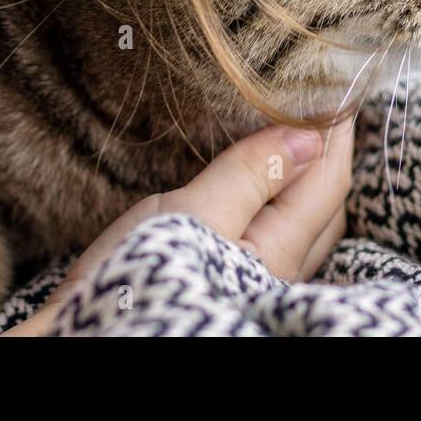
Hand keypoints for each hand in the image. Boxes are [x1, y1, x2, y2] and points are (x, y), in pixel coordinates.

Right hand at [3, 120, 352, 335]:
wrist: (81, 337)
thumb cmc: (136, 279)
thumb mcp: (193, 215)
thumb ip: (252, 175)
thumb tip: (309, 137)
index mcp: (278, 252)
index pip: (329, 180)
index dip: (337, 131)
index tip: (339, 82)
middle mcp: (277, 271)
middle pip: (325, 204)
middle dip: (330, 154)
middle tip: (323, 104)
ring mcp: (253, 279)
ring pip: (301, 220)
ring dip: (305, 177)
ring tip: (295, 135)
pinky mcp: (223, 279)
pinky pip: (272, 230)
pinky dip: (278, 197)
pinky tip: (259, 183)